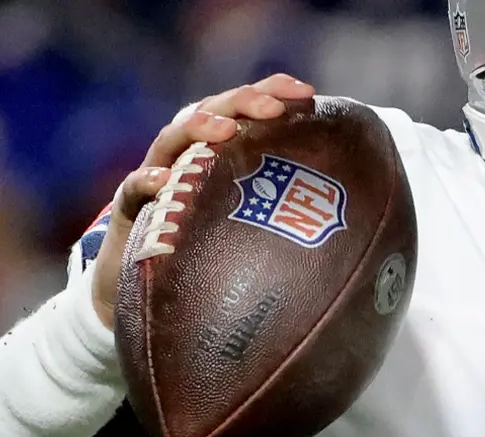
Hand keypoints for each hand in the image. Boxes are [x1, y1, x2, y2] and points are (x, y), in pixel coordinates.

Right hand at [91, 74, 315, 327]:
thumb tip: (355, 229)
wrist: (146, 296)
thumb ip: (287, 219)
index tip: (308, 94)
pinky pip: (133, 190)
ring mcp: (156, 178)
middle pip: (212, 111)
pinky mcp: (129, 210)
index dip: (274, 92)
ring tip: (224, 130)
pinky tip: (162, 181)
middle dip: (243, 102)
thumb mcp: (252, 231)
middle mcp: (188, 156)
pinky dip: (146, 181)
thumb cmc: (211, 257)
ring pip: (173, 139)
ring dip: (199, 128)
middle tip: (274, 108)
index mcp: (220, 152)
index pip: (246, 110)